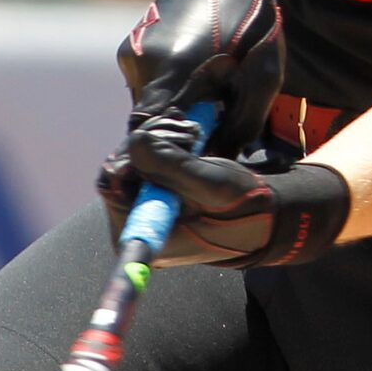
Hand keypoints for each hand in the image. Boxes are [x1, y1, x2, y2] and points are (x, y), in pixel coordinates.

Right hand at [103, 0, 281, 204]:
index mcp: (173, 69)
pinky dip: (171, 99)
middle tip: (211, 144)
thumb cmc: (253, 20)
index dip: (165, 172)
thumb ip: (238, 125)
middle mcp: (141, 64)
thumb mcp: (263, 76)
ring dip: (176, 120)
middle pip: (147, 131)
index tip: (183, 190)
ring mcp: (131, 55)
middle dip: (176, 147)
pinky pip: (148, 91)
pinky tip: (199, 84)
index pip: (152, 140)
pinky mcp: (131, 51)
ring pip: (147, 112)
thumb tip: (219, 169)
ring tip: (213, 103)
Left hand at [116, 129, 350, 269]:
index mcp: (145, 235)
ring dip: (162, 137)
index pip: (110, 181)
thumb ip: (170, 163)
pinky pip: (145, 157)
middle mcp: (137, 225)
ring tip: (194, 137)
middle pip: (120, 164)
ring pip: (133, 155)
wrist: (261, 214)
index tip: (163, 141)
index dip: (134, 153)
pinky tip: (189, 138)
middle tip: (188, 134)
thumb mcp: (210, 183)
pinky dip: (165, 141)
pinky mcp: (153, 193)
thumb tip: (133, 144)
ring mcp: (144, 209)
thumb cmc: (241, 204)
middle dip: (153, 141)